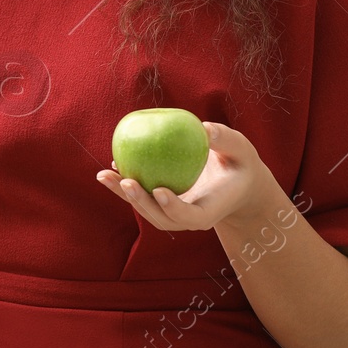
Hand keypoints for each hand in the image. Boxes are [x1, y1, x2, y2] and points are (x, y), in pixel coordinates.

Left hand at [95, 122, 277, 231]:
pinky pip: (142, 197)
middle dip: (141, 204)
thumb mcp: (242, 150)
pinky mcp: (163, 206)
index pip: (192, 217)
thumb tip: (204, 128)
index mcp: (212, 211)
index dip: (175, 208)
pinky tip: (111, 168)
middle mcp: (190, 218)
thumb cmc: (240, 164)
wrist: (237, 184)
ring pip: (147, 211)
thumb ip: (226, 140)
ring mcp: (175, 215)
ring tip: (105, 175)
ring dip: (124, 196)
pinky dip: (125, 185)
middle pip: (163, 219)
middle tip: (126, 181)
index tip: (160, 191)